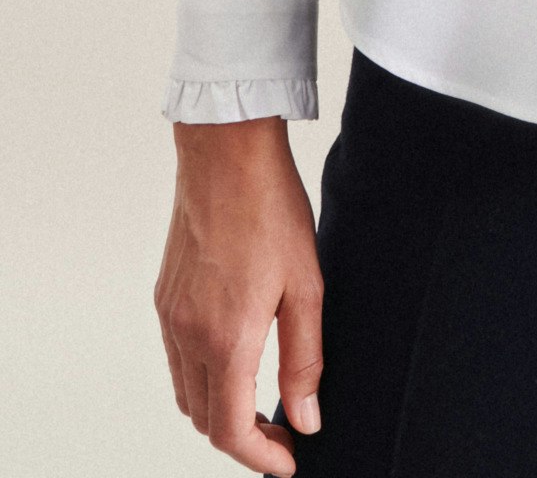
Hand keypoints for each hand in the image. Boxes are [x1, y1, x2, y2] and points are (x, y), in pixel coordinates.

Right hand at [154, 115, 325, 474]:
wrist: (227, 153)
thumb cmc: (272, 210)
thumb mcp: (307, 287)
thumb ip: (305, 360)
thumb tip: (308, 418)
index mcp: (225, 339)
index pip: (229, 430)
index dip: (259, 457)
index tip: (287, 462)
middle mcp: (187, 334)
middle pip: (204, 419)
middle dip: (242, 437)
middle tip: (283, 432)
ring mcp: (170, 315)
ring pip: (186, 392)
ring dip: (219, 410)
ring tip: (263, 401)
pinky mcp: (165, 296)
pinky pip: (177, 359)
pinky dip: (202, 378)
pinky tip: (236, 358)